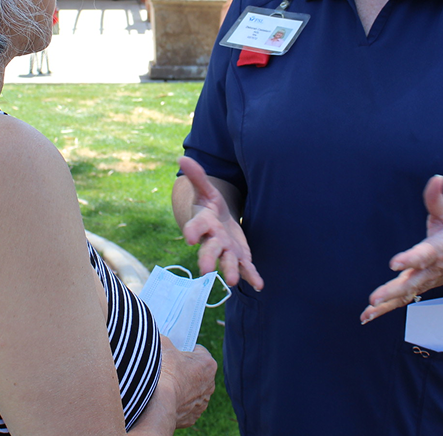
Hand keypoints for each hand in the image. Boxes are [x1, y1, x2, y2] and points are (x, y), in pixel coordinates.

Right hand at [159, 336, 216, 428]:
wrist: (158, 404)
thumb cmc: (164, 373)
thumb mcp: (162, 346)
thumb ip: (164, 339)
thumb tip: (159, 337)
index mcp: (208, 364)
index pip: (198, 351)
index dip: (185, 350)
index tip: (174, 354)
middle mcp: (210, 384)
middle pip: (196, 371)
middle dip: (184, 370)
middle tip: (169, 369)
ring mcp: (203, 402)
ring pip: (192, 390)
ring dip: (182, 388)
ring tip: (166, 386)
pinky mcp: (194, 416)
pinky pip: (186, 407)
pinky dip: (178, 403)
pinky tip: (167, 399)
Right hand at [178, 157, 263, 290]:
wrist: (217, 222)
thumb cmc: (210, 206)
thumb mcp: (206, 190)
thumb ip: (197, 176)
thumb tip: (182, 156)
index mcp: (203, 223)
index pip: (195, 227)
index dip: (192, 232)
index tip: (190, 238)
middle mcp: (213, 240)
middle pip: (209, 250)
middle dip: (207, 260)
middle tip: (206, 271)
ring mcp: (226, 250)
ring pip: (227, 261)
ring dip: (230, 271)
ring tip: (234, 281)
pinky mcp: (239, 257)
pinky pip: (246, 268)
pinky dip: (252, 276)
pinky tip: (260, 285)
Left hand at [360, 176, 442, 322]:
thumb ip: (437, 200)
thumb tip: (436, 178)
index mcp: (438, 251)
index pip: (422, 256)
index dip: (409, 259)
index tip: (394, 263)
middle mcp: (431, 270)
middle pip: (411, 283)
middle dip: (392, 291)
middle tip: (374, 298)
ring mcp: (425, 282)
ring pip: (405, 296)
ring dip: (386, 305)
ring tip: (367, 311)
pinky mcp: (418, 287)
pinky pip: (401, 301)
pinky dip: (385, 310)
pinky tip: (366, 316)